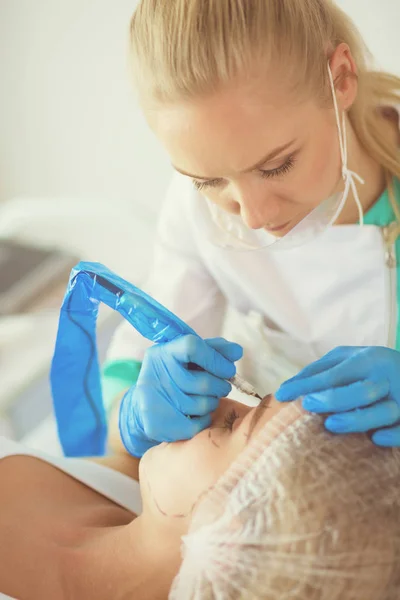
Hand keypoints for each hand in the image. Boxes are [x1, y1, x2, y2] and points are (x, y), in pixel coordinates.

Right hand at [119, 335, 242, 456]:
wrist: (143, 406)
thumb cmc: (174, 376)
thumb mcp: (188, 357)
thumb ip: (213, 350)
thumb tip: (236, 351)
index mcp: (163, 352)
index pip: (192, 347)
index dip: (216, 358)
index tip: (227, 369)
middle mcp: (156, 374)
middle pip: (205, 382)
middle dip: (220, 386)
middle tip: (219, 386)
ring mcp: (155, 400)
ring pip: (204, 405)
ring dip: (212, 402)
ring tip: (203, 398)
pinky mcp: (158, 424)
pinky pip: (199, 423)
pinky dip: (203, 419)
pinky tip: (194, 414)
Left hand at [275, 346, 399, 446]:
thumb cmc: (370, 370)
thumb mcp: (348, 361)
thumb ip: (319, 371)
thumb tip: (285, 389)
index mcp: (367, 360)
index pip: (332, 374)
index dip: (306, 386)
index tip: (281, 395)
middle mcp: (386, 376)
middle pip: (361, 390)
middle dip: (333, 399)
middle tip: (307, 405)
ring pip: (385, 411)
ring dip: (357, 418)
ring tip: (331, 425)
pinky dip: (393, 435)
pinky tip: (376, 439)